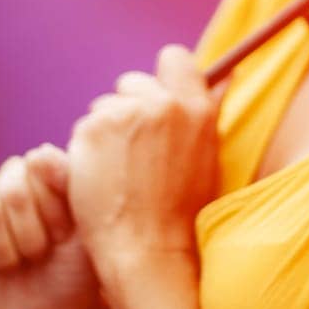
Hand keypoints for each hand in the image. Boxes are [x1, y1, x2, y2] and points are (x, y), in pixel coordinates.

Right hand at [0, 143, 102, 308]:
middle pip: (13, 187)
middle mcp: (25, 175)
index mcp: (59, 171)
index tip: (63, 236)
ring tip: (18, 259)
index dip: (51, 210)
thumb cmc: (76, 272)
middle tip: (40, 253)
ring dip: (3, 245)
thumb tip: (39, 153)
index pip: (40, 166)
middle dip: (29, 234)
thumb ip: (70, 187)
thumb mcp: (89, 232)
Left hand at [65, 44, 226, 270]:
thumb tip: (225, 75)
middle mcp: (164, 104)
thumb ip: (201, 115)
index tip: (154, 102)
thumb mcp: (205, 157)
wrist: (149, 250)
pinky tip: (99, 179)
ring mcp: (127, 114)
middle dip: (127, 109)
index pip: (174, 58)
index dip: (162, 77)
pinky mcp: (93, 128)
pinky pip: (83, 129)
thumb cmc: (179, 214)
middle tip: (132, 152)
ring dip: (105, 131)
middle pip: (132, 82)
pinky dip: (86, 151)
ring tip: (118, 172)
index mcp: (197, 109)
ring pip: (104, 107)